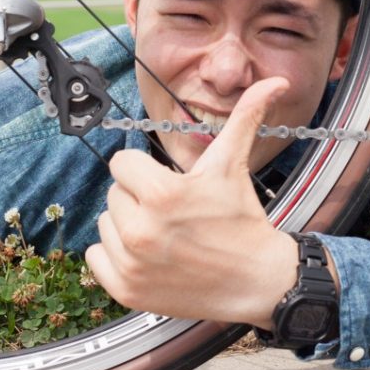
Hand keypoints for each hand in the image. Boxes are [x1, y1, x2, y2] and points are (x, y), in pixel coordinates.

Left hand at [86, 78, 298, 328]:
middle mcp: (141, 230)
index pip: (122, 163)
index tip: (168, 183)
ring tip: (164, 234)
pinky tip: (147, 255)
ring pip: (105, 223)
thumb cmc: (242, 220)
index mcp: (162, 194)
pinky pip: (95, 257)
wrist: (256, 280)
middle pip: (114, 193)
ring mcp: (131, 263)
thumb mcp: (233, 164)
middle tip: (172, 212)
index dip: (145, 170)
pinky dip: (115, 255)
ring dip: (127, 225)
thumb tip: (275, 80)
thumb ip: (246, 116)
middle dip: (139, 197)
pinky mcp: (126, 290)